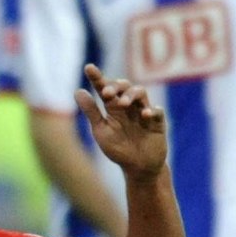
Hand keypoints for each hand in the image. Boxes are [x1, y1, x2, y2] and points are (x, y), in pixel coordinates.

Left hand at [76, 64, 167, 178]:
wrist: (138, 167)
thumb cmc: (118, 148)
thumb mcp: (101, 131)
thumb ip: (91, 112)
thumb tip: (77, 91)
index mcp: (112, 108)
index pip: (105, 88)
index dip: (97, 77)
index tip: (88, 68)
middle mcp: (128, 106)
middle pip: (124, 85)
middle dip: (116, 86)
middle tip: (106, 94)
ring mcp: (143, 112)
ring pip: (140, 92)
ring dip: (131, 95)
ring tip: (123, 104)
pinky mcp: (158, 122)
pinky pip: (158, 111)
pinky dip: (152, 110)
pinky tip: (146, 114)